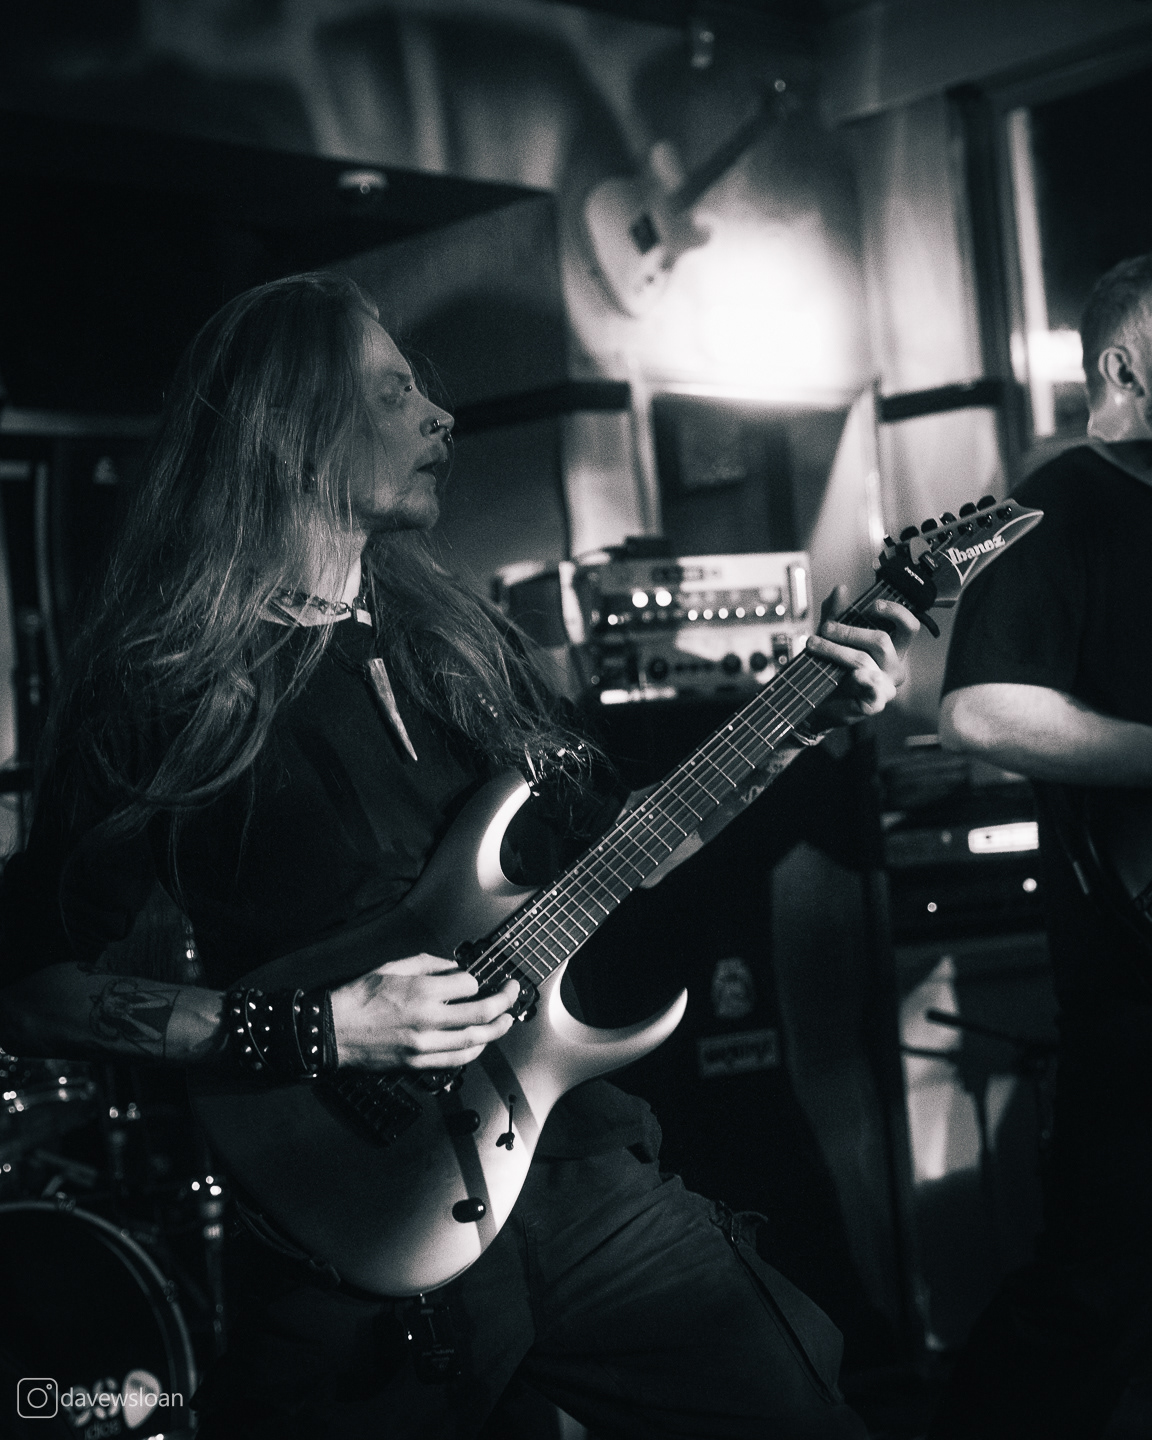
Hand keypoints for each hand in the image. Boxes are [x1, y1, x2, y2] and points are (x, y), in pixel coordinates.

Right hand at [329, 955, 520, 1070]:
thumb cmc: (357, 998)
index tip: (472, 979)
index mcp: (421, 991)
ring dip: (497, 1029)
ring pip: (475, 1040)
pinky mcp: (418, 1063)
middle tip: (513, 992)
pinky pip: (456, 1060)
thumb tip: (452, 967)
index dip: (475, 980)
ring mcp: (424, 1045)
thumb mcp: (392, 967)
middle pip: (482, 1013)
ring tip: (506, 1020)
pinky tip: (481, 1042)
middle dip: (504, 1001)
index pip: (468, 984)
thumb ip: (427, 963)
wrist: (332, 1032)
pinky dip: (474, 1050)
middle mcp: (428, 1019)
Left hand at [803, 586, 918, 728]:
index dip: (895, 612)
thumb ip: (835, 612)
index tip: (871, 606)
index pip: (910, 626)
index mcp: (892, 647)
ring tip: (814, 645)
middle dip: (849, 631)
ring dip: (835, 650)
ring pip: (864, 660)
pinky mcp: (875, 703)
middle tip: (825, 628)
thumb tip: (841, 589)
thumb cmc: (829, 667)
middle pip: (881, 640)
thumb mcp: (830, 636)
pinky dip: (862, 680)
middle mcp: (894, 665)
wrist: (814, 701)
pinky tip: (852, 676)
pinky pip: (873, 690)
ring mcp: (886, 685)